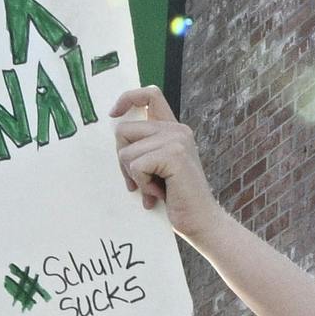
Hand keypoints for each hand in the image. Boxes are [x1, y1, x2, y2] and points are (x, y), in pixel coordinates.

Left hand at [109, 87, 221, 234]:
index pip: (150, 95)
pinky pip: (135, 166)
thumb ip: (143, 147)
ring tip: (154, 188)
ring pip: (126, 152)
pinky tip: (159, 194)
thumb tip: (114, 133)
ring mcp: (177, 140)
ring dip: (133, 176)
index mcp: (174, 129)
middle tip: (138, 180)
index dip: (127, 98)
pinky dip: (142, 184)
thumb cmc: (175, 198)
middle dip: (122, 159)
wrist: (201, 220)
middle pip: (123, 130)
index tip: (113, 114)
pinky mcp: (174, 155)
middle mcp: (177, 129)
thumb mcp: (157, 167)